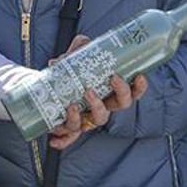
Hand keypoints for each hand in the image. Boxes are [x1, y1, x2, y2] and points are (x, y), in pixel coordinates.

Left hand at [44, 35, 148, 149]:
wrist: (47, 93)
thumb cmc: (69, 77)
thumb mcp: (76, 58)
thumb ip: (79, 48)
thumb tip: (78, 45)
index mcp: (109, 92)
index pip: (132, 92)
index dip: (139, 87)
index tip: (138, 75)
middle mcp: (103, 106)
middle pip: (122, 105)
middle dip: (121, 92)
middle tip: (112, 78)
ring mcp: (88, 118)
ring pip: (98, 120)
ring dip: (94, 107)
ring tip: (82, 96)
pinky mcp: (71, 127)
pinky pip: (70, 137)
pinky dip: (63, 140)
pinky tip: (53, 141)